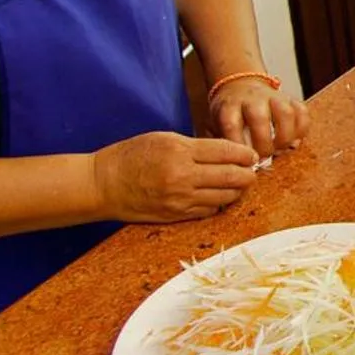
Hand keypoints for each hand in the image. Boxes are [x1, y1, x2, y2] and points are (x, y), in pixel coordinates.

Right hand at [93, 131, 258, 223]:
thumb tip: (228, 151)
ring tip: (238, 184)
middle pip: (233, 177)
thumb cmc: (131, 156)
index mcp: (180, 151)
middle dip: (248, 174)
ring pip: (225, 197)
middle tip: (251, 171)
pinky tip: (217, 196)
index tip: (251, 155)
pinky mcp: (176, 216)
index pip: (228, 152)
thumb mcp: (164, 139)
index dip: (245, 154)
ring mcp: (180, 199)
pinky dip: (218, 203)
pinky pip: (209, 211)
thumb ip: (196, 146)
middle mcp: (183, 176)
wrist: (103, 185)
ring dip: (236, 191)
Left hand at [210, 77, 307, 157]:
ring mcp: (273, 96)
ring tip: (280, 150)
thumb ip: (225, 142)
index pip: (232, 124)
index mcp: (230, 105)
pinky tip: (293, 141)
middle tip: (263, 157)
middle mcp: (252, 99)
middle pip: (259, 118)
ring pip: (285, 113)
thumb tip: (236, 168)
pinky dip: (301, 130)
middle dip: (263, 144)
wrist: (241, 85)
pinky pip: (302, 112)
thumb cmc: (230, 111)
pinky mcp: (290, 98)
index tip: (243, 160)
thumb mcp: (216, 123)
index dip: (238, 146)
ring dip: (285, 137)